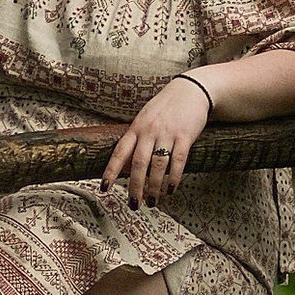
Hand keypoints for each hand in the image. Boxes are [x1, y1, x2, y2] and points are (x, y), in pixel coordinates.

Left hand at [100, 75, 209, 208]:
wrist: (190, 90)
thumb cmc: (165, 108)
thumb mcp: (145, 119)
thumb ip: (136, 139)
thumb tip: (127, 166)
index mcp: (136, 128)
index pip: (120, 152)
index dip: (111, 171)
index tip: (104, 188)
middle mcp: (149, 131)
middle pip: (139, 164)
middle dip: (135, 187)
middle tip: (134, 204)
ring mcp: (167, 134)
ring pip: (158, 166)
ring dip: (154, 187)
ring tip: (152, 201)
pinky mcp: (185, 136)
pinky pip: (178, 161)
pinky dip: (174, 178)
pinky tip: (171, 189)